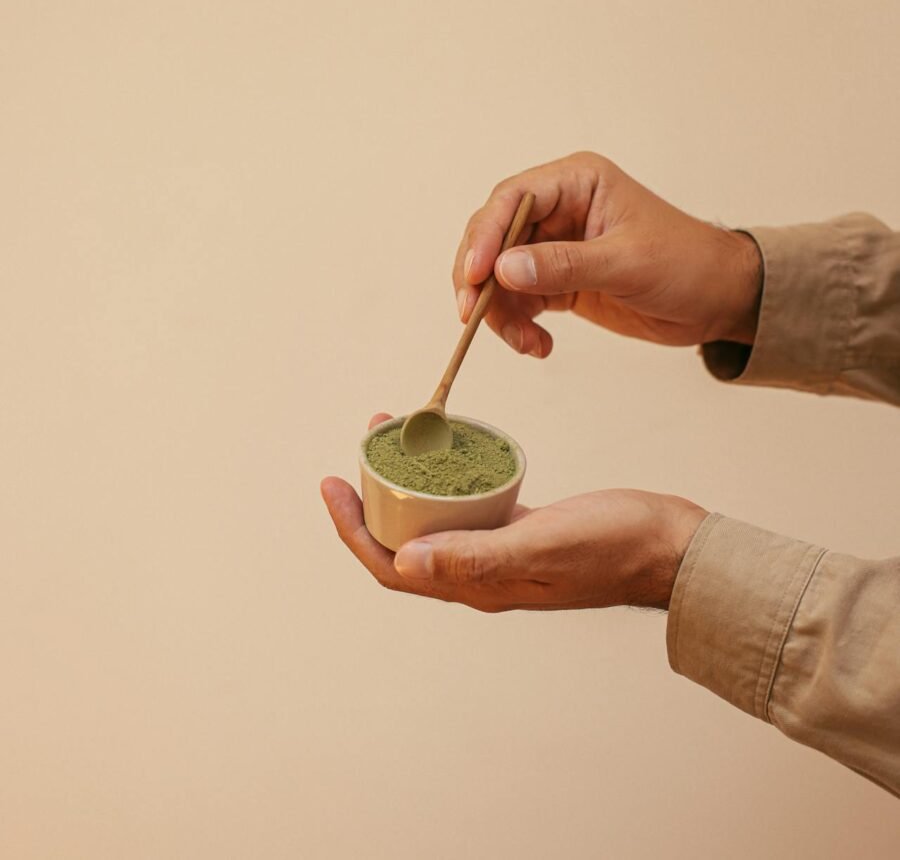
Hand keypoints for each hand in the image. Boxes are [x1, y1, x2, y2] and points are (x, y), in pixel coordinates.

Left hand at [320, 414, 707, 612]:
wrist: (669, 546)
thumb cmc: (614, 547)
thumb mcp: (541, 546)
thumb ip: (475, 557)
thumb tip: (402, 564)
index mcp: (476, 585)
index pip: (392, 567)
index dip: (353, 531)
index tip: (331, 483)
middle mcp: (480, 574)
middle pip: (404, 541)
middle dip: (372, 498)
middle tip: (363, 447)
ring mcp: (500, 552)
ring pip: (433, 520)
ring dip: (406, 483)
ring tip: (395, 438)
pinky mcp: (520, 528)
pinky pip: (467, 507)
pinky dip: (445, 479)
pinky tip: (447, 452)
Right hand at [453, 151, 761, 356]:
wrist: (716, 300)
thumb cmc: (686, 265)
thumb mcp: (626, 263)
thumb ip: (563, 266)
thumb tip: (503, 271)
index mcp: (576, 183)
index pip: (511, 201)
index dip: (485, 237)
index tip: (473, 277)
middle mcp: (559, 210)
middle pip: (494, 239)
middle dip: (480, 280)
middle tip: (472, 316)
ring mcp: (555, 247)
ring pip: (501, 276)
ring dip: (501, 312)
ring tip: (526, 343)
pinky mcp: (558, 281)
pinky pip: (519, 301)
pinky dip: (519, 326)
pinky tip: (539, 345)